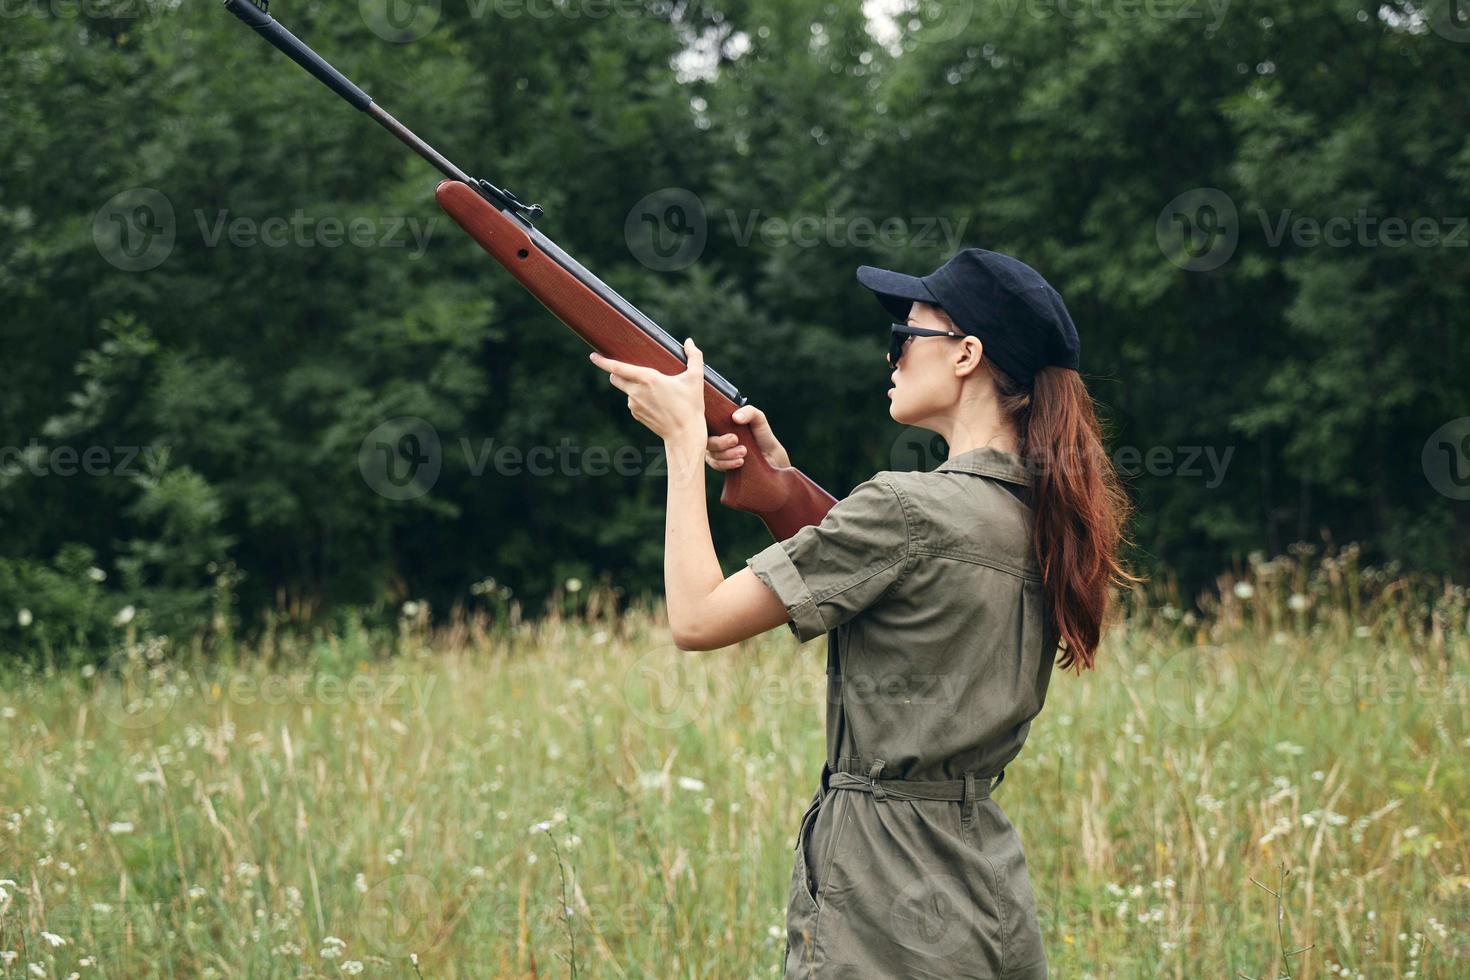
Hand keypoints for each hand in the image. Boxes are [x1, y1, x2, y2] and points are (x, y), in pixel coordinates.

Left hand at [589, 338, 706, 447]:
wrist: (684, 434)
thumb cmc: (691, 406)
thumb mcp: (696, 379)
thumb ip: (694, 356)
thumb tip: (688, 341)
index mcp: (647, 379)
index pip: (618, 368)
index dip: (603, 361)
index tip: (593, 356)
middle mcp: (636, 392)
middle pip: (615, 378)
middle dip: (616, 372)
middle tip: (627, 369)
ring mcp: (634, 405)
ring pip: (627, 390)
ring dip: (634, 387)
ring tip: (656, 391)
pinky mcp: (636, 415)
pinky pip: (633, 402)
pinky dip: (640, 399)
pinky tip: (656, 403)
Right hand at [706, 404, 790, 471]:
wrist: (770, 455)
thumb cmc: (761, 434)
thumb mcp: (758, 418)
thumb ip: (749, 412)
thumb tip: (736, 417)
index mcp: (720, 423)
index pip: (705, 424)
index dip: (707, 428)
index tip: (729, 433)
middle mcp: (714, 436)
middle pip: (706, 441)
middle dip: (720, 443)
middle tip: (736, 440)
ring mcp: (715, 450)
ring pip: (711, 454)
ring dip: (727, 454)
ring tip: (744, 452)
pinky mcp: (720, 463)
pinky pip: (716, 464)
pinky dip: (727, 463)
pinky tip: (740, 461)